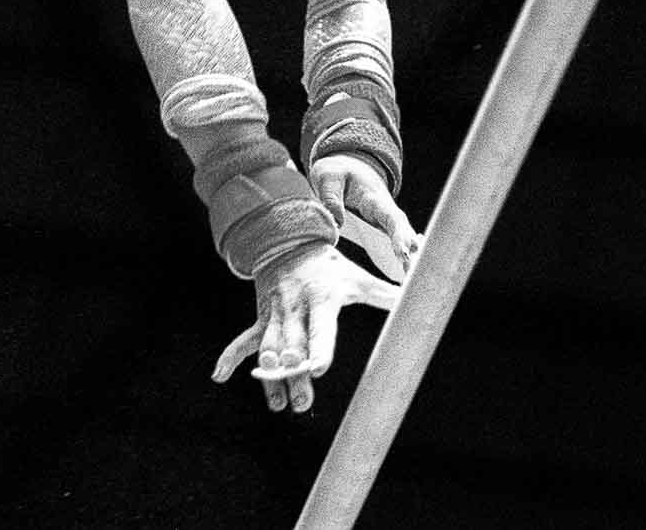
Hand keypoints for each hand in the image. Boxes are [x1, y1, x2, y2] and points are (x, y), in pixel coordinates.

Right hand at [210, 242, 400, 413]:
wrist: (288, 240)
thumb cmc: (332, 266)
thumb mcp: (358, 277)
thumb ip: (386, 294)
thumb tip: (424, 299)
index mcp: (321, 298)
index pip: (320, 328)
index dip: (318, 348)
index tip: (316, 369)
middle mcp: (295, 307)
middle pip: (293, 346)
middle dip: (294, 375)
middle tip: (302, 403)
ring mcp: (275, 313)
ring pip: (270, 349)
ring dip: (271, 378)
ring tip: (279, 405)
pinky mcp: (262, 318)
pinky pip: (244, 340)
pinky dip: (231, 358)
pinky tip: (220, 376)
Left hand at [310, 153, 420, 279]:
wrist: (345, 167)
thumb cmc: (338, 171)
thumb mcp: (328, 176)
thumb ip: (331, 197)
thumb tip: (337, 222)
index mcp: (375, 198)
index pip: (391, 217)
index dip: (399, 235)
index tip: (405, 251)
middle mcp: (385, 212)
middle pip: (402, 232)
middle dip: (409, 250)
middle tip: (412, 270)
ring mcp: (383, 222)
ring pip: (399, 241)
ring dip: (406, 258)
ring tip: (409, 277)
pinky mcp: (378, 230)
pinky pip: (390, 245)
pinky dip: (397, 258)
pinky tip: (402, 275)